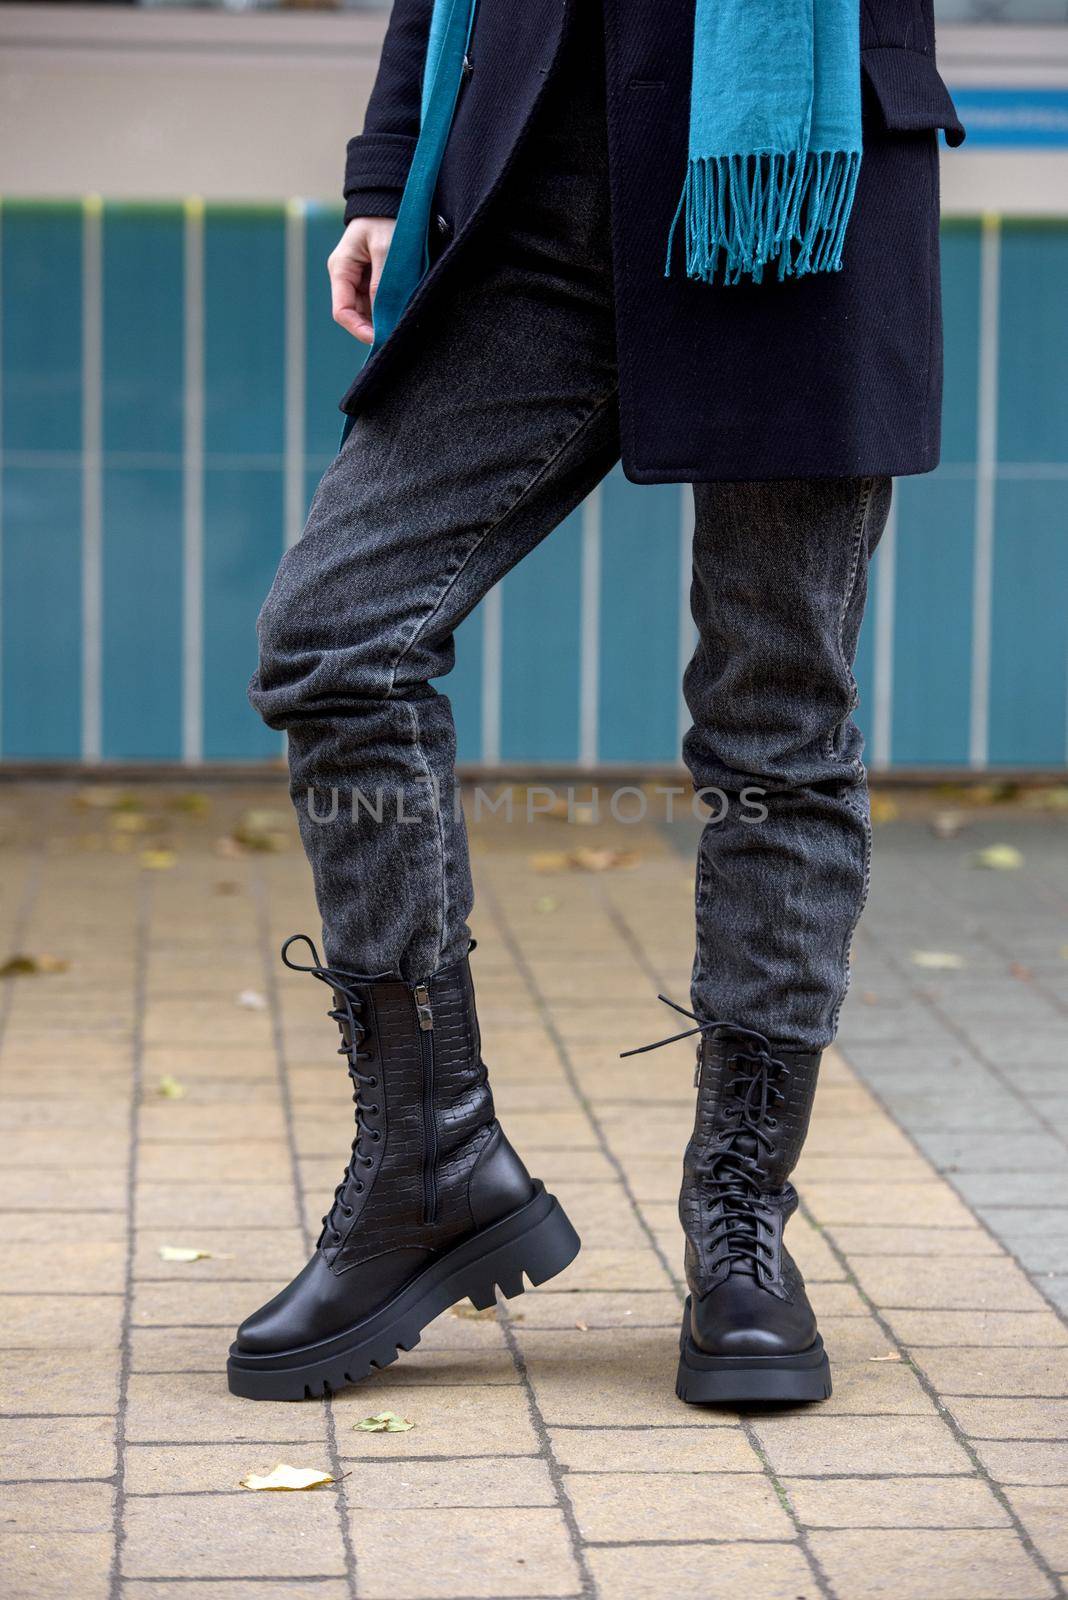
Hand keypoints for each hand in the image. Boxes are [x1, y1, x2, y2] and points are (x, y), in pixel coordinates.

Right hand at [328, 216, 395, 343]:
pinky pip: (378, 302)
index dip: (359, 329)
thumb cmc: (386, 218)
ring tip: (401, 323)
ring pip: (368, 311)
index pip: (342, 311)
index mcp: (341, 269)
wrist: (391, 199)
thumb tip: (381, 313)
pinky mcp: (372, 279)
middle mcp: (346, 277)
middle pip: (355, 315)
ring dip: (383, 319)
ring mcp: (359, 279)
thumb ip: (381, 281)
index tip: (380, 338)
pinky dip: (389, 309)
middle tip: (396, 334)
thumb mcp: (384, 247)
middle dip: (373, 326)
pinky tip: (401, 312)